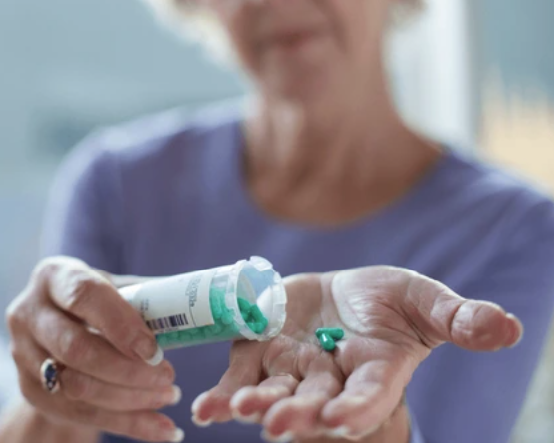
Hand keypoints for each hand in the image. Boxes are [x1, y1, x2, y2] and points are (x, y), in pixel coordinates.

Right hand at [6, 256, 183, 442]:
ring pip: (77, 387)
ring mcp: (23, 355)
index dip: (120, 324)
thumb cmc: (98, 301)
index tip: (153, 348)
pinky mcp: (31, 391)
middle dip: (128, 369)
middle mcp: (28, 313)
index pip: (84, 297)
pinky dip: (127, 424)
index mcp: (54, 277)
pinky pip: (81, 414)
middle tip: (168, 375)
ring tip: (169, 395)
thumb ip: (148, 296)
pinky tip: (161, 428)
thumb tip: (200, 301)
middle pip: (76, 348)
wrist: (57, 328)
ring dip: (131, 399)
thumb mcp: (116, 288)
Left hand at [191, 266, 522, 440]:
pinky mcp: (260, 351)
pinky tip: (207, 407)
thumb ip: (458, 318)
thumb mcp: (423, 300)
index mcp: (373, 370)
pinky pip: (241, 374)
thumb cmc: (389, 301)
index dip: (356, 408)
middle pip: (315, 401)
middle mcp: (330, 379)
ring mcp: (292, 368)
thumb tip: (508, 328)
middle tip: (279, 423)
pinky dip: (224, 391)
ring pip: (274, 391)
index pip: (367, 396)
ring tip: (236, 410)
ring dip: (256, 402)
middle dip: (299, 413)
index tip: (340, 420)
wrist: (343, 293)